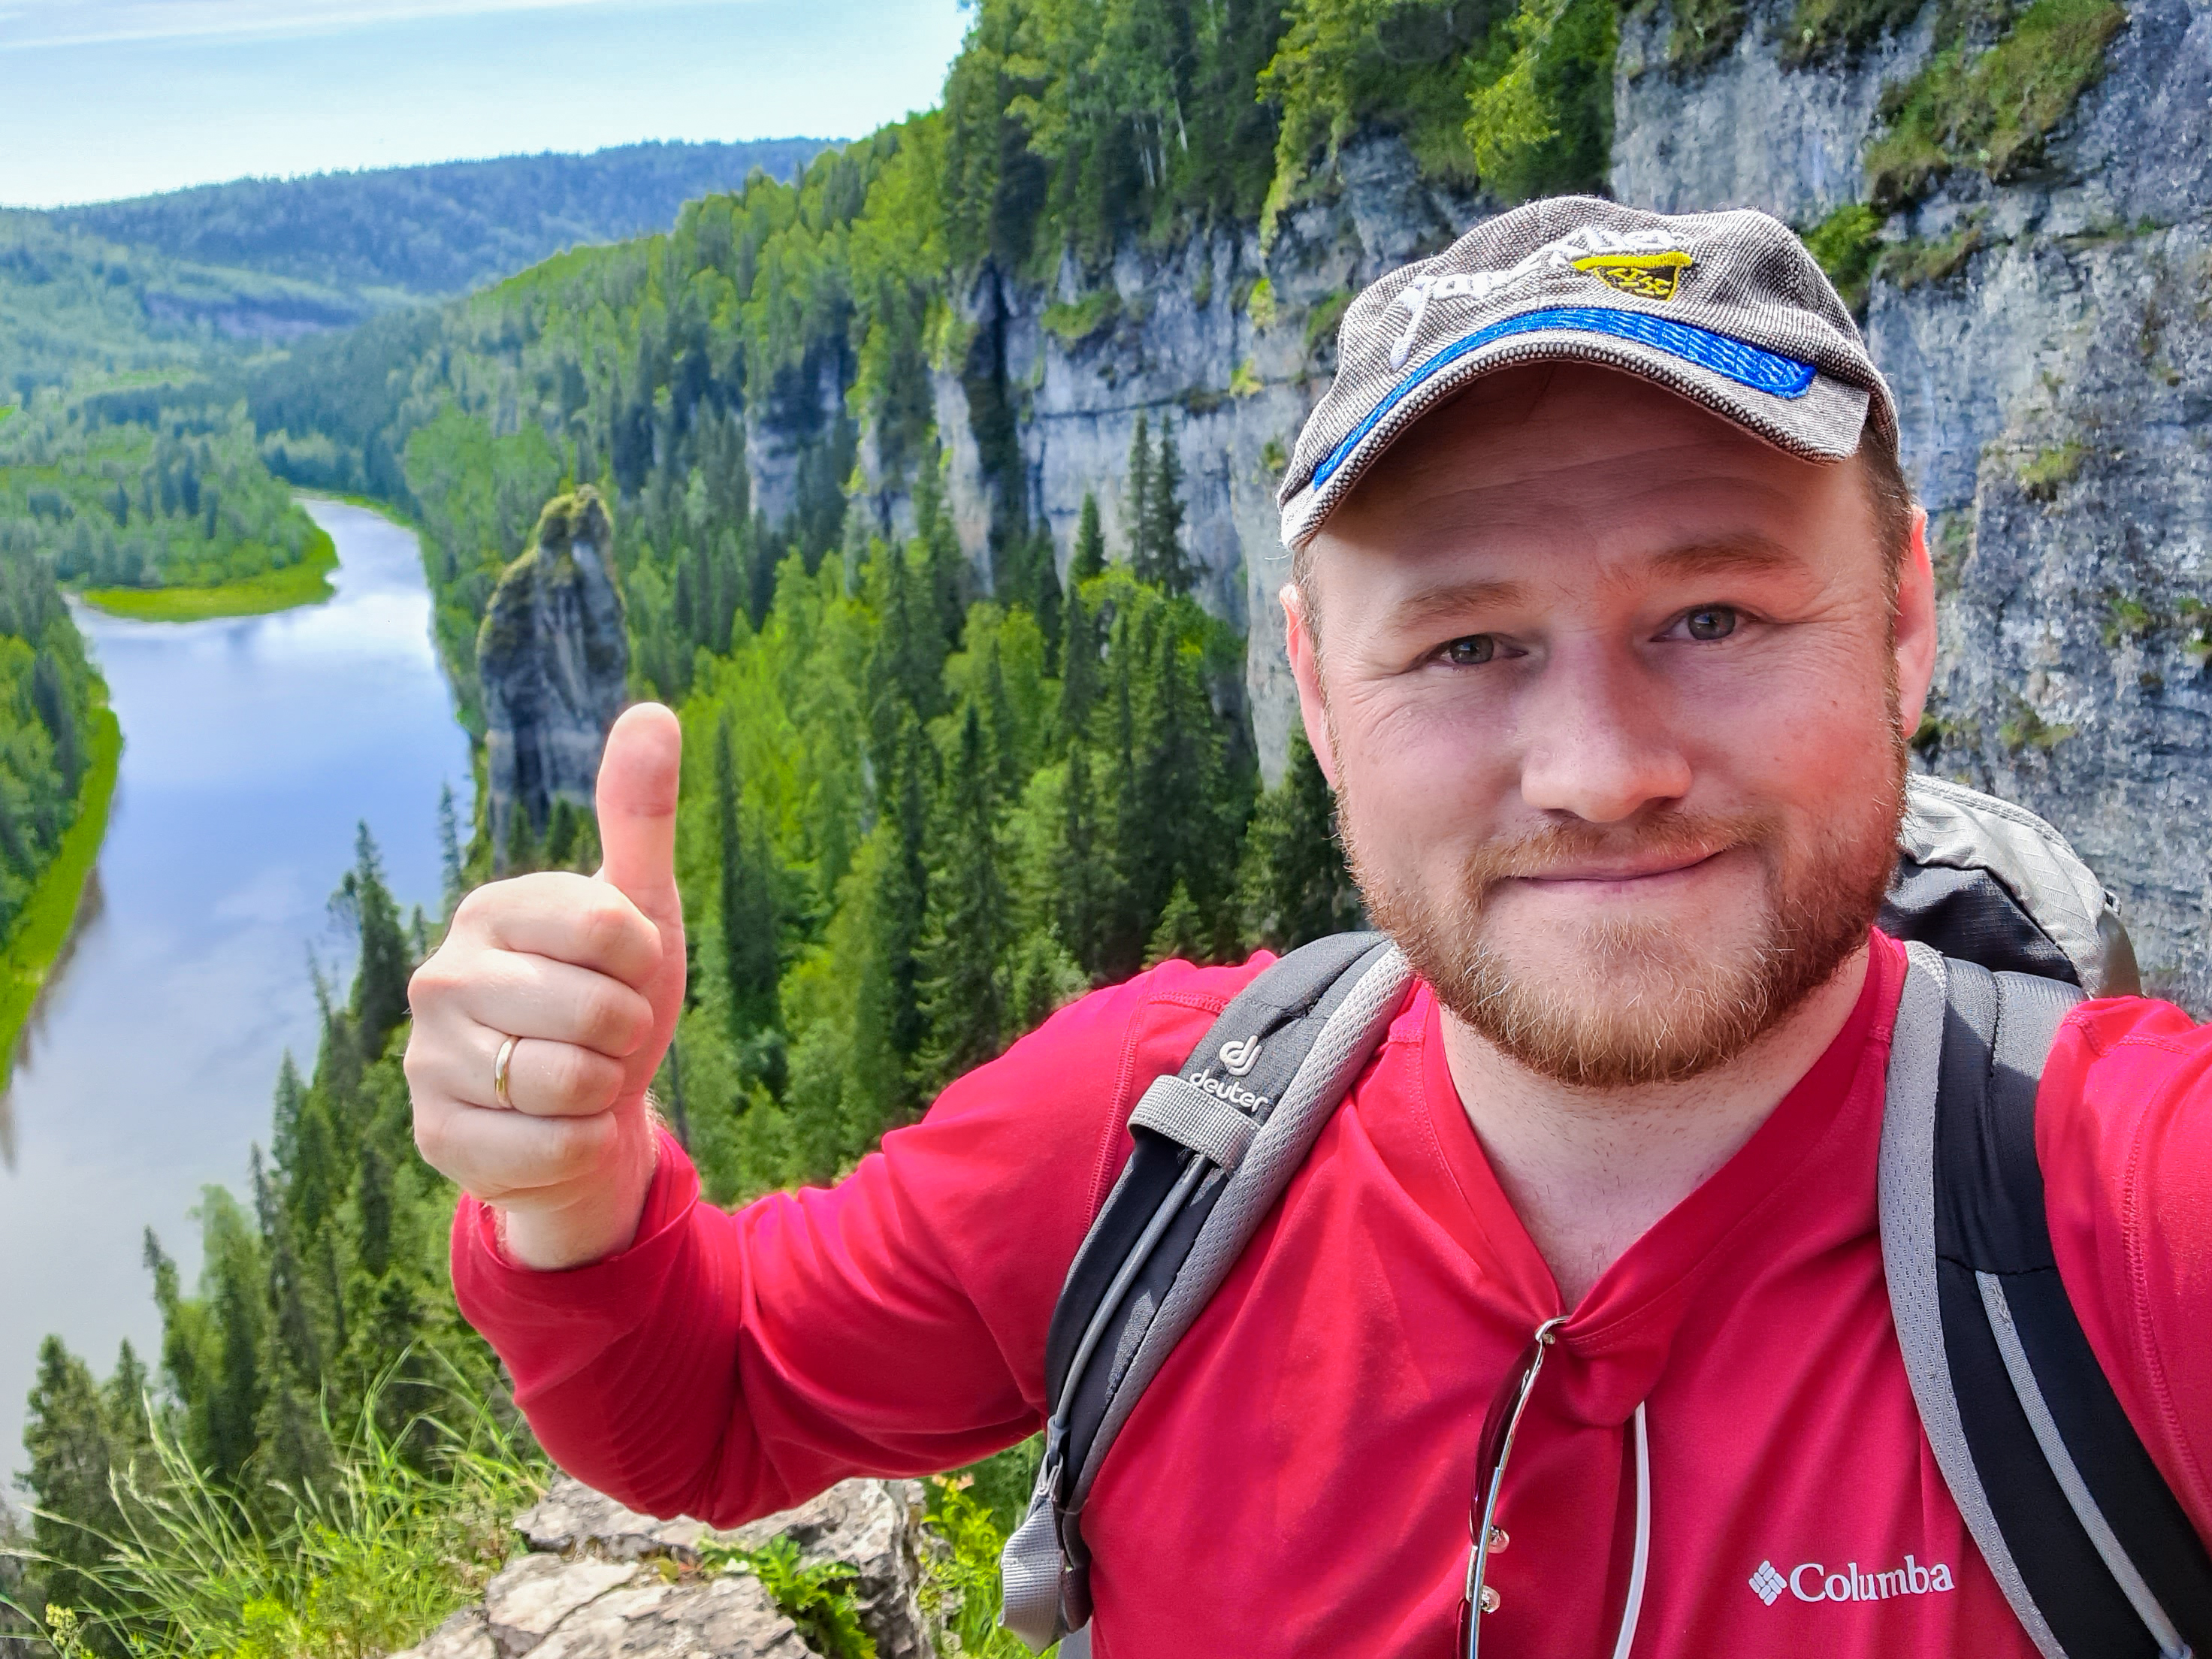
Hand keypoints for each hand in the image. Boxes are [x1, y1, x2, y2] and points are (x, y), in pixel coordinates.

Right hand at [405, 703, 687, 1268]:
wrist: (585, 1115)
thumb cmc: (610, 999)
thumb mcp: (640, 911)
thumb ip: (639, 815)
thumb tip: (653, 711)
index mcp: (491, 911)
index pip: (612, 928)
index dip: (645, 963)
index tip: (627, 971)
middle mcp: (440, 978)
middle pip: (596, 1012)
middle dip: (627, 1034)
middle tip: (603, 1037)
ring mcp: (427, 1061)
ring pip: (570, 1083)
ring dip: (602, 1092)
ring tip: (579, 1081)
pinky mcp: (436, 1138)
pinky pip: (550, 1146)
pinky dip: (578, 1145)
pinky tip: (556, 1130)